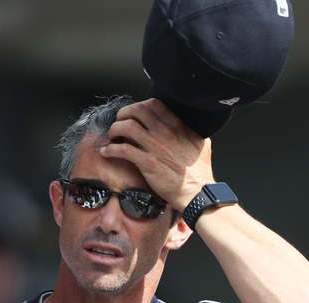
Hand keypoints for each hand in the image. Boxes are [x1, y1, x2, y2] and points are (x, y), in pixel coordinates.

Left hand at [100, 98, 214, 211]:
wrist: (196, 191)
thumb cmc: (199, 171)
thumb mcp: (200, 143)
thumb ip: (189, 132)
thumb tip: (186, 127)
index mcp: (177, 125)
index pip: (152, 104)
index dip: (138, 107)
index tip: (133, 116)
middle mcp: (165, 132)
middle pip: (136, 111)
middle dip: (123, 115)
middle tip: (119, 123)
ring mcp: (155, 146)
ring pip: (126, 126)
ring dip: (115, 130)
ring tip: (112, 137)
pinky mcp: (147, 162)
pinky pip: (122, 149)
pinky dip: (111, 149)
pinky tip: (107, 152)